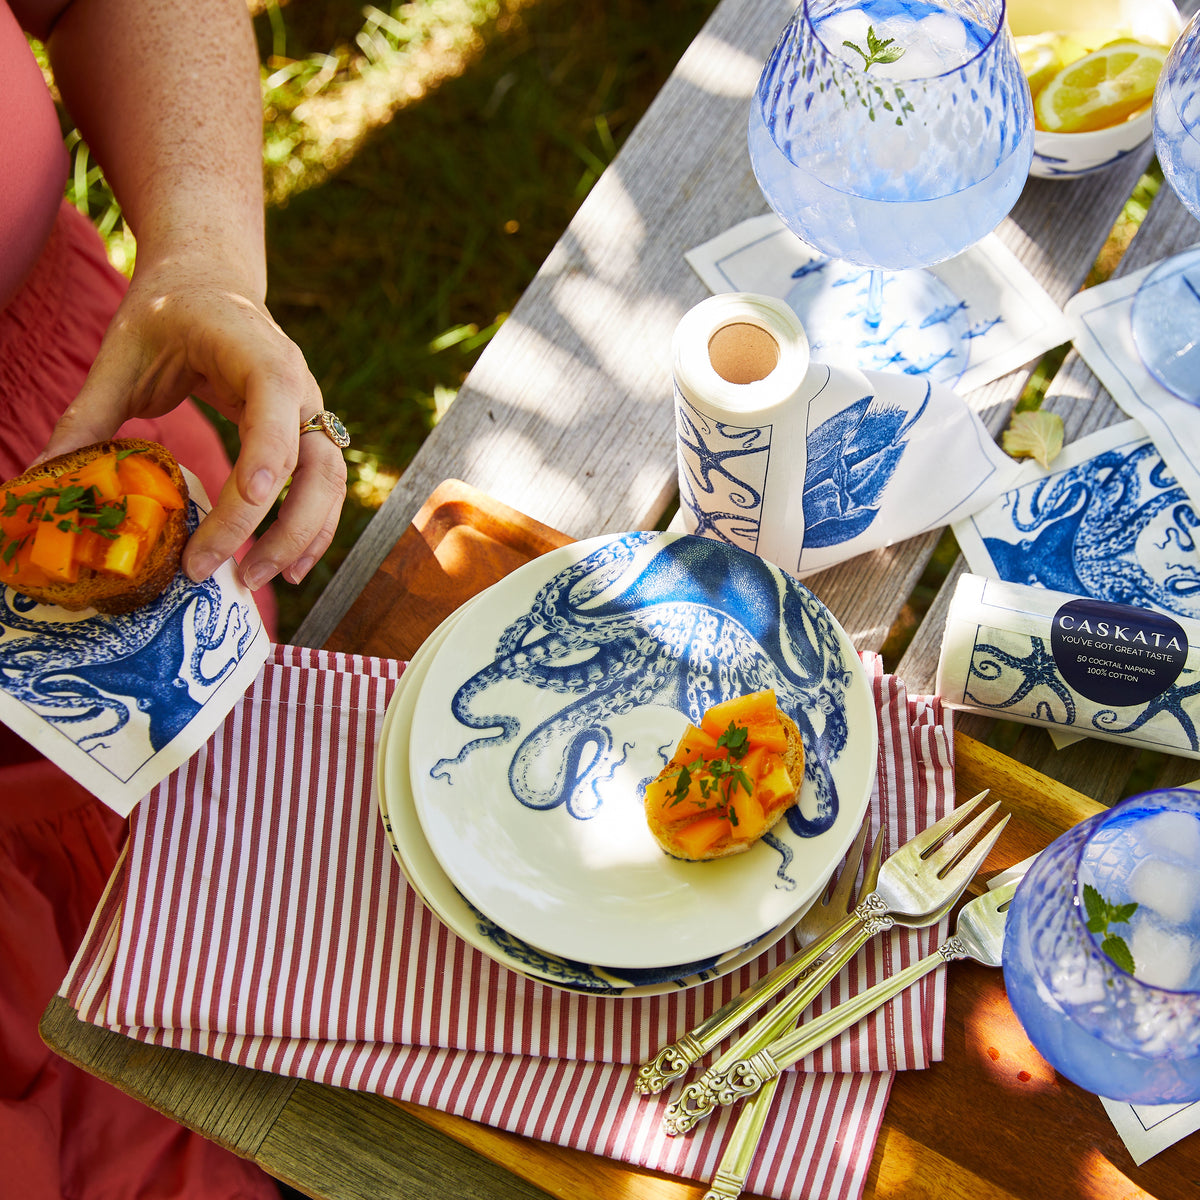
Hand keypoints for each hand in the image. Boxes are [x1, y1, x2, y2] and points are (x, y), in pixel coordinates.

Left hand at [38, 255, 346, 589]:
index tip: (243, 506)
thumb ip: (88, 415)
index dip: (265, 467)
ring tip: (263, 581)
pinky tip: (288, 564)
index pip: (275, 421)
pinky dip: (313, 528)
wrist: (210, 282)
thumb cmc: (168, 313)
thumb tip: (40, 476)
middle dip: (283, 528)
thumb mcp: (121, 356)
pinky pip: (325, 486)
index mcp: (261, 359)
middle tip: (236, 575)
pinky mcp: (305, 433)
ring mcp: (310, 413)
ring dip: (304, 537)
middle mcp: (300, 389)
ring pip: (330, 484)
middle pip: (315, 468)